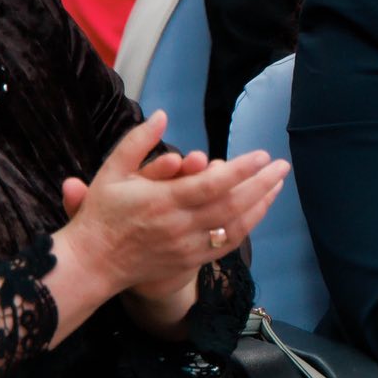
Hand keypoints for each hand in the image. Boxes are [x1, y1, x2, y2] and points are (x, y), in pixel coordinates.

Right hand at [55, 112, 292, 302]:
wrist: (94, 263)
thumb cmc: (102, 213)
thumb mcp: (111, 171)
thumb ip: (138, 141)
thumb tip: (162, 115)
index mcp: (161, 202)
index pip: (210, 186)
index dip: (240, 171)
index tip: (262, 155)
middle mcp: (179, 226)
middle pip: (231, 206)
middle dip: (261, 184)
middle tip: (282, 165)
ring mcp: (187, 246)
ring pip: (234, 226)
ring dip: (261, 203)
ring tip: (278, 183)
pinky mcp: (190, 260)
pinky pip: (227, 244)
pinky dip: (248, 225)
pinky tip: (259, 209)